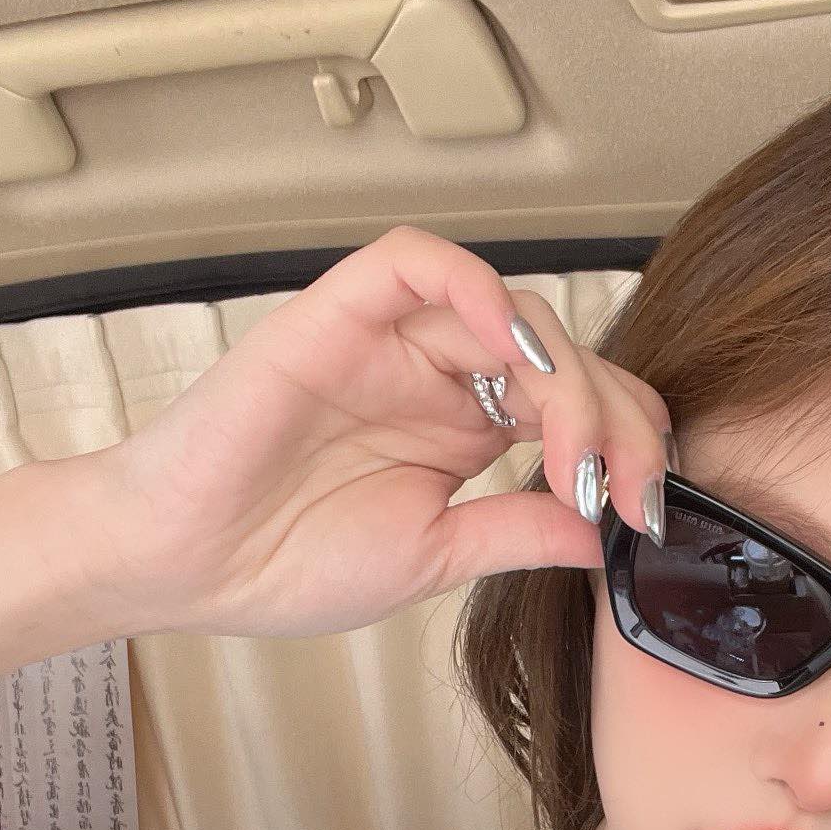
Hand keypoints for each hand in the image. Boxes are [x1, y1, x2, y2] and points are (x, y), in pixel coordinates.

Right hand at [93, 224, 672, 639]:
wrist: (184, 564)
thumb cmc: (286, 560)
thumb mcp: (436, 557)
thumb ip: (520, 533)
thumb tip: (613, 536)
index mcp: (467, 429)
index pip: (578, 407)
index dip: (628, 446)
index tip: (646, 514)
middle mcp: (441, 375)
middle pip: (565, 357)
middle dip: (617, 420)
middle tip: (628, 490)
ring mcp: (394, 341)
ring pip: (513, 312)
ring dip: (565, 376)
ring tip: (575, 456)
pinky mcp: (341, 314)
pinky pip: (420, 265)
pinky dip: (478, 291)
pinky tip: (513, 354)